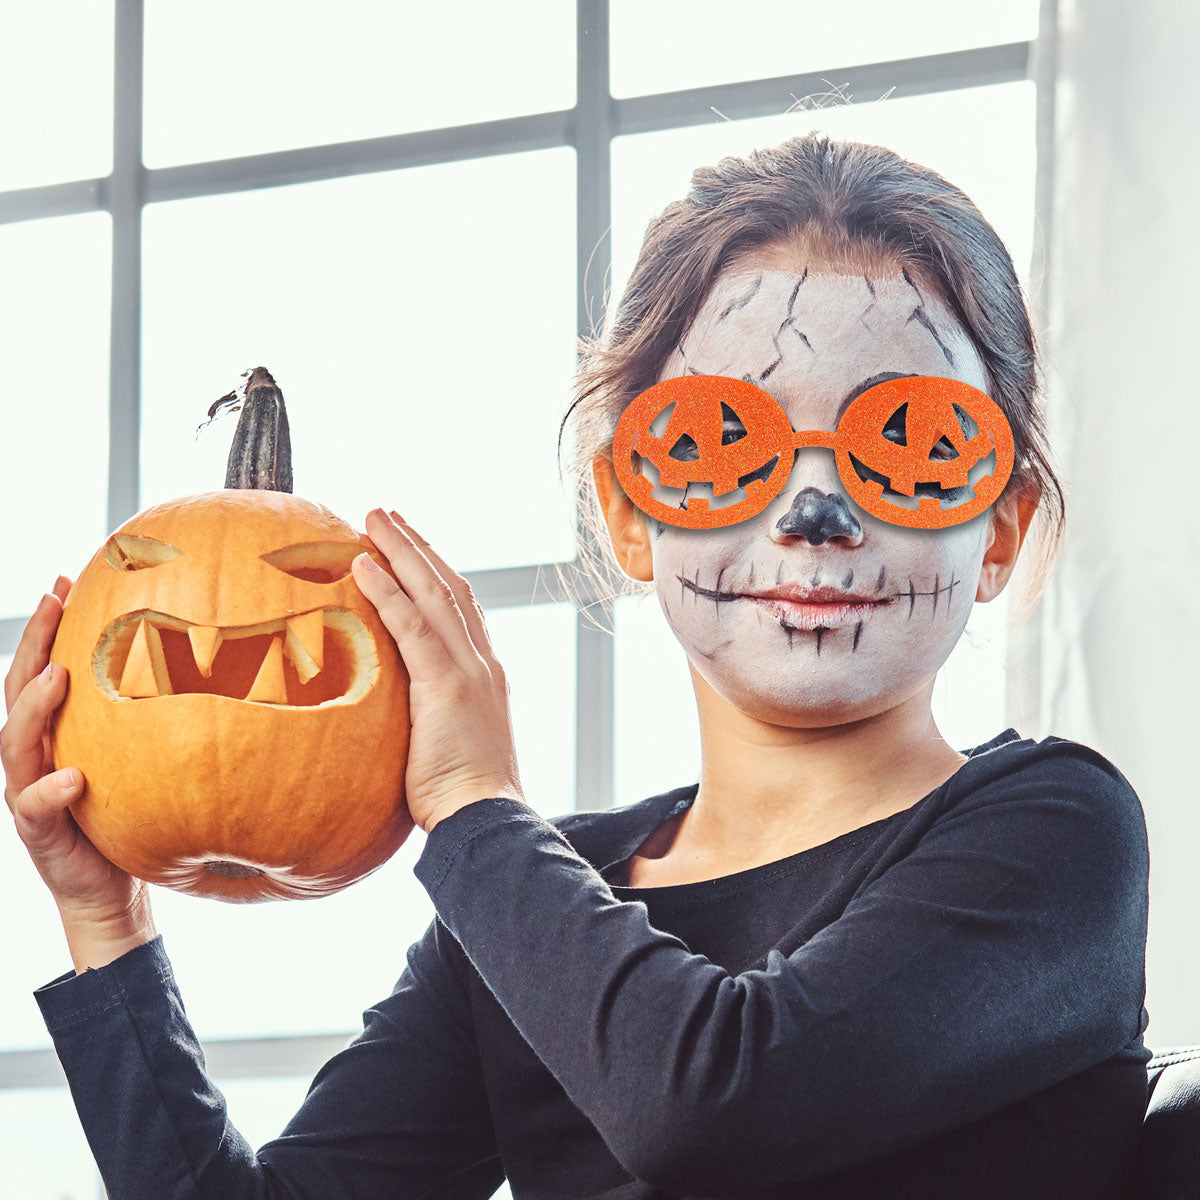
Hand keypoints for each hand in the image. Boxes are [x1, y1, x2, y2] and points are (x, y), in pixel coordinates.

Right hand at [2, 577, 150, 926]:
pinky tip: (75, 777)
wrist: (113, 891)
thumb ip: (155, 720)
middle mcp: (35, 756)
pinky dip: (52, 790)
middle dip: (33, 644)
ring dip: (35, 707)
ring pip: (14, 742)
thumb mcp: (145, 758)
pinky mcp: (39, 833)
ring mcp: (30, 792)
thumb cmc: (134, 815)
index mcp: (57, 734)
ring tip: (59, 676)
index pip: (44, 669)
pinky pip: (35, 807)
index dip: (48, 627)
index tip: (64, 581)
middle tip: (51, 602)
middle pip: (19, 690)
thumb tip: (214, 666)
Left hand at [351, 509, 524, 834]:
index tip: (409, 548)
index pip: (461, 610)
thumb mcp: (445, 748)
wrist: (488, 821)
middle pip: (450, 586)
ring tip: (372, 518)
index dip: (434, 573)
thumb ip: (425, 722)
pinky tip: (363, 564)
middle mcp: (482, 663)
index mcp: (485, 675)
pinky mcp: (447, 686)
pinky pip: (413, 627)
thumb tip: (390, 724)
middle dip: (418, 546)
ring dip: (402, 550)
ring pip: (435, 592)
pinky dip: (387, 591)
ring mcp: (469, 671)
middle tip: (386, 514)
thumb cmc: (463, 800)